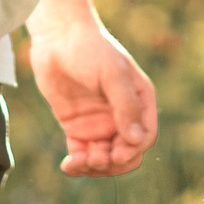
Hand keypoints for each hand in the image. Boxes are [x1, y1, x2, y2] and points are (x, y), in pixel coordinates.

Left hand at [27, 21, 157, 176]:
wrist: (58, 37)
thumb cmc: (91, 49)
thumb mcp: (113, 74)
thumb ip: (126, 106)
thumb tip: (136, 140)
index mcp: (139, 100)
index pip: (144, 136)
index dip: (133, 150)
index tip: (115, 154)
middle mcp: (122, 115)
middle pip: (126, 152)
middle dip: (114, 163)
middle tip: (96, 159)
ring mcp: (99, 122)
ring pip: (104, 158)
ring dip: (94, 166)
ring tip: (78, 161)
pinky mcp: (76, 126)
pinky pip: (81, 153)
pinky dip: (77, 164)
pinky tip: (68, 165)